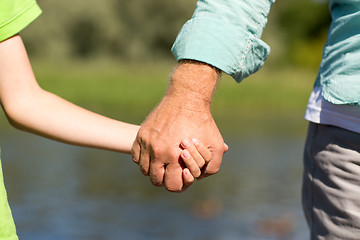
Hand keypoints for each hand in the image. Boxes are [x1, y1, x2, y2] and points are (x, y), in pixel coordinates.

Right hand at [131, 61, 225, 191]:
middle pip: (156, 180)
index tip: (182, 177)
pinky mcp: (141, 134)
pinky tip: (154, 154)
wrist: (187, 99)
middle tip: (172, 172)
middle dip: (165, 179)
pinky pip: (136, 156)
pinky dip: (144, 159)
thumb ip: (213, 166)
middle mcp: (158, 151)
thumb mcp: (216, 144)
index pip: (172, 186)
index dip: (179, 185)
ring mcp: (147, 143)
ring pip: (144, 170)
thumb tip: (200, 178)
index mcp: (175, 156)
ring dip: (153, 170)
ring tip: (164, 163)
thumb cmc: (203, 122)